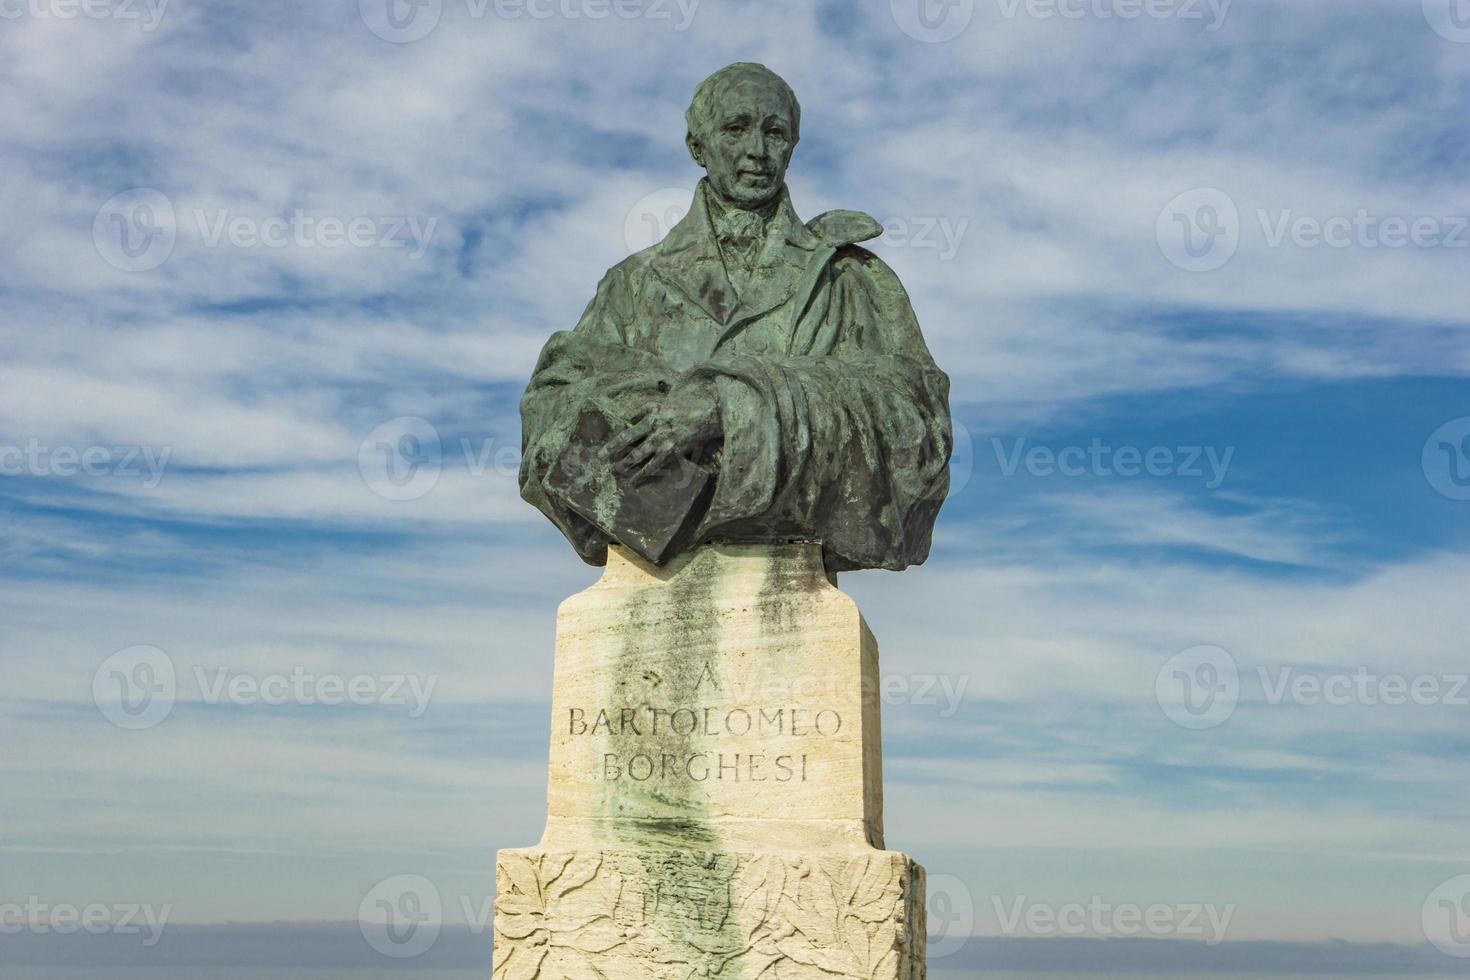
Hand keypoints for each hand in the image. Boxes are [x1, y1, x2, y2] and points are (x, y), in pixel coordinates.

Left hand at [602, 379, 720, 482]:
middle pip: (627, 439)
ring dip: (624, 464)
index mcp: (650, 412)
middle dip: (611, 450)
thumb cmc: (684, 409)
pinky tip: (633, 481)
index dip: (614, 436)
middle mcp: (654, 425)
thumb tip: (626, 422)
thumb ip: (643, 412)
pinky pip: (652, 466)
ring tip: (615, 470)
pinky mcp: (671, 451)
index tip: (605, 444)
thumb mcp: (661, 404)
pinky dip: (641, 475)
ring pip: (637, 454)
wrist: (707, 415)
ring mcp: (662, 439)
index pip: (627, 426)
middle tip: (599, 458)